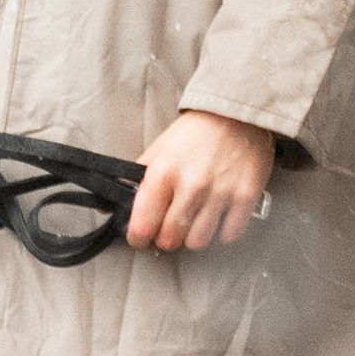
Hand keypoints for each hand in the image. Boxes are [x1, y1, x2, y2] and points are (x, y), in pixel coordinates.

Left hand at [126, 108, 276, 252]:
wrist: (237, 113)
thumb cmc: (196, 131)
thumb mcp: (160, 148)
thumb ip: (138, 178)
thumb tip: (109, 204)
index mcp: (164, 172)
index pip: (143, 224)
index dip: (138, 237)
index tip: (140, 238)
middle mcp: (191, 185)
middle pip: (171, 238)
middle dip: (165, 238)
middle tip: (168, 229)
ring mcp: (220, 193)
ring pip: (198, 242)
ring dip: (193, 237)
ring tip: (194, 220)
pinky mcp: (245, 197)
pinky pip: (228, 235)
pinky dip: (222, 231)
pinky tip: (218, 216)